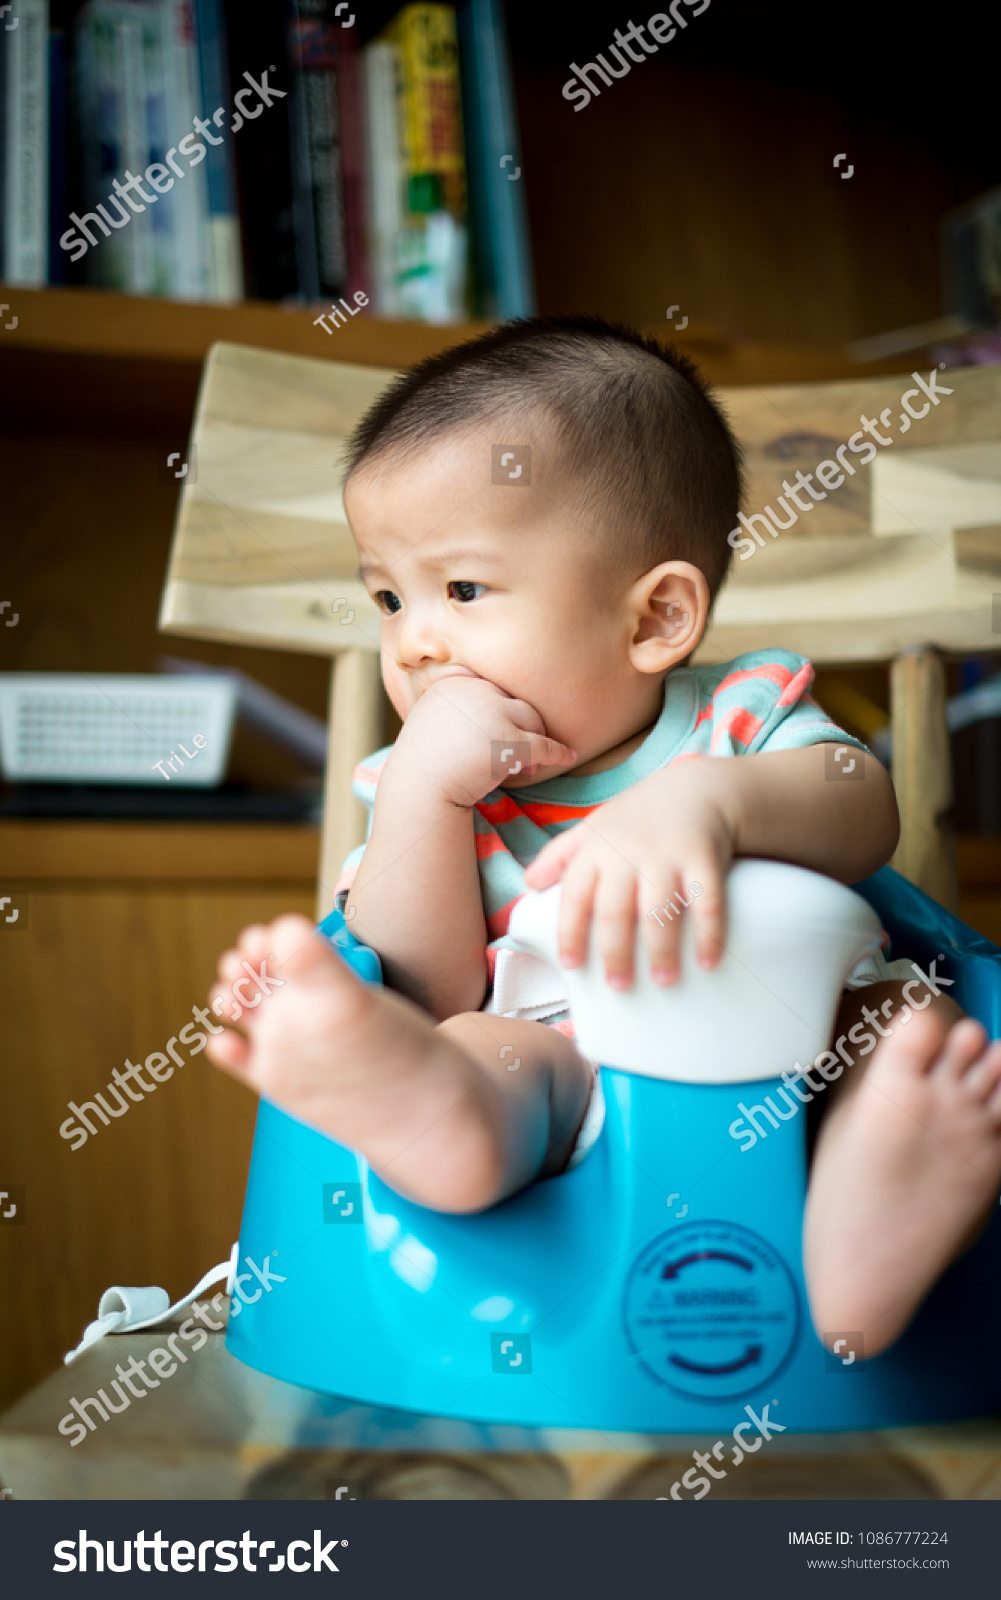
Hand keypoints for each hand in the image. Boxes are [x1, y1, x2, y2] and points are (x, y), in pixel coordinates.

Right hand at [389, 673, 575, 807]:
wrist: (417, 790)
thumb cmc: (424, 764)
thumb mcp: (433, 720)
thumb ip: (460, 706)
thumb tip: (495, 708)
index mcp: (455, 681)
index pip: (493, 690)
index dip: (501, 714)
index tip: (500, 736)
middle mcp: (474, 689)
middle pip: (515, 702)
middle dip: (522, 728)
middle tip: (522, 756)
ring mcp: (491, 711)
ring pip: (531, 719)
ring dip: (535, 742)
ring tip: (531, 767)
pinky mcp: (507, 738)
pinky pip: (542, 743)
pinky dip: (557, 752)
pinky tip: (568, 758)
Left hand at [523, 760, 734, 987]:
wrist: (696, 788)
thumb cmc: (638, 817)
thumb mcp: (595, 827)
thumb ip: (561, 855)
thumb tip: (529, 884)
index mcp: (597, 848)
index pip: (574, 895)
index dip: (569, 932)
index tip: (571, 965)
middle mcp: (628, 852)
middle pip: (615, 910)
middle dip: (615, 952)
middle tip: (618, 985)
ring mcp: (667, 854)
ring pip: (659, 909)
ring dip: (662, 950)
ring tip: (664, 981)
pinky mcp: (704, 856)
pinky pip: (708, 900)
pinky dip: (710, 933)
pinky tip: (708, 961)